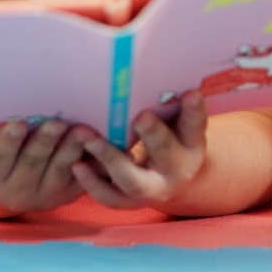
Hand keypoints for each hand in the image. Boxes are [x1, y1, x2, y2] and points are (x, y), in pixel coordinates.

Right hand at [0, 119, 88, 213]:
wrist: (12, 191)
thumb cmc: (1, 155)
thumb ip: (4, 132)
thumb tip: (20, 98)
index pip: (0, 156)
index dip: (8, 140)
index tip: (18, 123)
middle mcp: (18, 189)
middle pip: (32, 162)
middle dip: (46, 141)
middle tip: (57, 123)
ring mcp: (45, 195)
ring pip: (59, 171)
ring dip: (71, 149)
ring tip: (82, 132)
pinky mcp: (66, 196)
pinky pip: (80, 181)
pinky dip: (90, 164)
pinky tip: (97, 148)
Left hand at [71, 91, 206, 208]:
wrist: (165, 177)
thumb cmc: (165, 135)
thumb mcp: (174, 120)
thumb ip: (169, 103)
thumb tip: (160, 71)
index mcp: (191, 145)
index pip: (195, 126)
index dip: (194, 111)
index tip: (190, 93)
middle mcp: (176, 171)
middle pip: (166, 155)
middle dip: (154, 135)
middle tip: (140, 116)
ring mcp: (151, 190)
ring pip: (134, 182)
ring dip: (110, 159)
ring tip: (89, 139)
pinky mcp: (128, 201)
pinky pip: (110, 197)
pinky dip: (92, 183)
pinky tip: (76, 164)